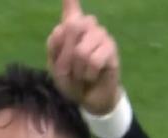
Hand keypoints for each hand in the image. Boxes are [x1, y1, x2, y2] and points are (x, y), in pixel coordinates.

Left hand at [47, 0, 120, 114]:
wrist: (86, 98)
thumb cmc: (70, 80)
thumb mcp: (56, 66)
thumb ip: (56, 45)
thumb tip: (68, 23)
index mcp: (70, 29)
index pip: (71, 8)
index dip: (70, 1)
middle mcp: (88, 27)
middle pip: (73, 26)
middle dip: (66, 55)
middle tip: (70, 68)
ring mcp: (101, 35)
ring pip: (82, 50)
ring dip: (77, 69)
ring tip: (82, 74)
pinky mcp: (111, 49)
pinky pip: (94, 60)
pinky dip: (88, 74)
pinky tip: (92, 76)